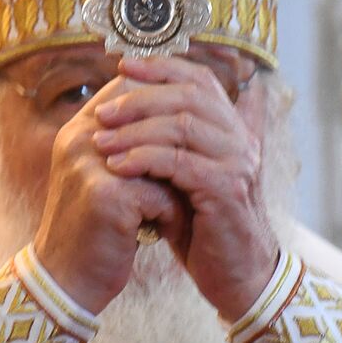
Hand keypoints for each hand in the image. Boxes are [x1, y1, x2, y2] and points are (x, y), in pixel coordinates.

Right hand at [32, 75, 188, 314]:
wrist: (67, 279)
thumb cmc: (94, 226)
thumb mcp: (102, 175)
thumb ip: (127, 143)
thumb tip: (176, 113)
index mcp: (80, 129)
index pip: (129, 88)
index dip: (165, 102)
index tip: (191, 125)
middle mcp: (80, 138)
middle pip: (148, 115)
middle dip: (178, 142)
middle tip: (198, 166)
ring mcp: (90, 164)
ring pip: (162, 155)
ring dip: (177, 181)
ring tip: (183, 201)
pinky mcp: (106, 195)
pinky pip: (161, 192)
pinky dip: (170, 214)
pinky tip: (162, 230)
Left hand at [92, 55, 278, 320]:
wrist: (237, 276)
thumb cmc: (205, 226)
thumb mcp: (187, 177)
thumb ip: (172, 144)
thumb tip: (136, 111)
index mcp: (232, 128)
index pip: (199, 79)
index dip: (161, 67)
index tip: (123, 66)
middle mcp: (240, 139)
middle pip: (189, 96)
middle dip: (140, 98)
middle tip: (103, 112)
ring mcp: (237, 163)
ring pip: (183, 126)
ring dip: (135, 130)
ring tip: (101, 140)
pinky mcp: (226, 190)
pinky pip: (181, 163)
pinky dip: (145, 160)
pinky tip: (117, 167)